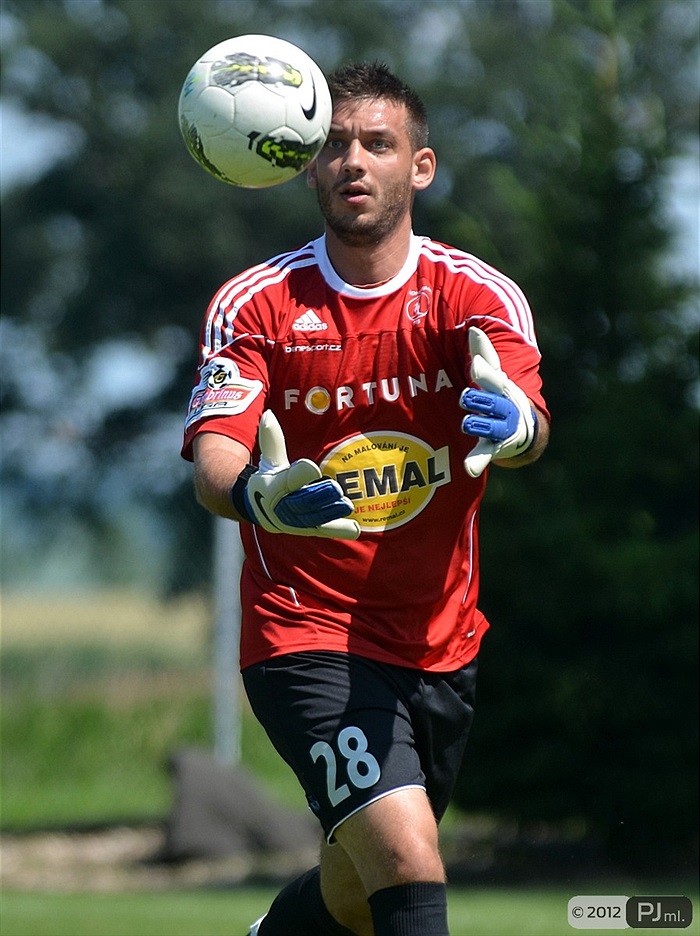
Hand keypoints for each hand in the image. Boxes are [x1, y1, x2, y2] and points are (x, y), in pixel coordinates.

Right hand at [243, 411, 359, 538]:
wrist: (258, 507)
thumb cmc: (269, 475)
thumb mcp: (269, 458)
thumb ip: (272, 438)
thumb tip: (269, 415)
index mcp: (273, 486)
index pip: (288, 480)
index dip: (300, 474)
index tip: (313, 467)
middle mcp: (282, 506)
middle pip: (302, 501)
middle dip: (319, 496)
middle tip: (336, 489)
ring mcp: (295, 520)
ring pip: (313, 517)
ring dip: (330, 512)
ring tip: (347, 504)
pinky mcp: (307, 528)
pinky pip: (323, 529)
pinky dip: (338, 529)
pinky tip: (355, 528)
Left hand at [460, 327, 535, 477]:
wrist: (523, 429)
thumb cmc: (501, 395)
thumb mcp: (495, 374)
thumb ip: (483, 353)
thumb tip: (474, 327)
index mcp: (502, 387)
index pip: (493, 377)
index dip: (484, 371)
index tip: (475, 364)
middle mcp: (504, 407)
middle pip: (483, 400)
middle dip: (473, 398)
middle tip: (467, 397)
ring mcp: (500, 427)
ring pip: (482, 424)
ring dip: (474, 422)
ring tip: (469, 421)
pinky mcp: (494, 446)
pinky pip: (484, 453)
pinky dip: (477, 460)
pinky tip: (469, 468)